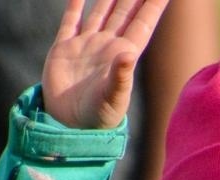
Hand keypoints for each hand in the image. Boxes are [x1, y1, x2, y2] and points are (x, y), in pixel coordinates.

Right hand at [43, 0, 169, 130]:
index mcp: (123, 54)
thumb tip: (128, 54)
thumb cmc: (97, 118)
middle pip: (124, 11)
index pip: (143, 22)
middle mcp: (107, 46)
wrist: (68, 127)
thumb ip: (121, 77)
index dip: (154, 4)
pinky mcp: (64, 50)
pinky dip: (75, 6)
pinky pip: (71, 22)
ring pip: (100, 12)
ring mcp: (86, 46)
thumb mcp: (113, 98)